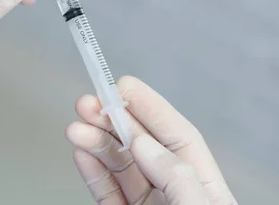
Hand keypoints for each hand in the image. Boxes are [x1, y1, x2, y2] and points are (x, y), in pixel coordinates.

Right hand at [66, 76, 236, 204]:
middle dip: (112, 120)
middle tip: (88, 102)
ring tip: (75, 128)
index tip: (123, 86)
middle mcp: (172, 190)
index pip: (176, 136)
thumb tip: (142, 143)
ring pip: (117, 165)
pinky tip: (80, 152)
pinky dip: (90, 170)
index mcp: (202, 184)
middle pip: (140, 145)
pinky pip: (105, 190)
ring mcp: (146, 204)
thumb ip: (175, 175)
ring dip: (94, 142)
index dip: (149, 107)